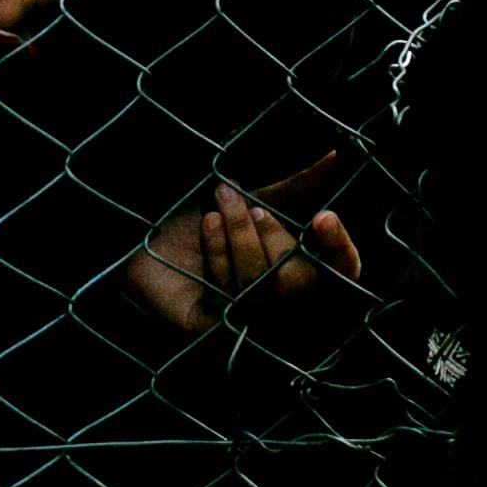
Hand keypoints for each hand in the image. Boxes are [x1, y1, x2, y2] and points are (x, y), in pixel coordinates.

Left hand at [123, 151, 364, 333]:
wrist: (145, 244)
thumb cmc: (202, 226)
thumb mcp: (252, 201)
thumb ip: (294, 188)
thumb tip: (334, 157)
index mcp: (297, 273)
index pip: (341, 275)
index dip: (339, 250)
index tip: (324, 216)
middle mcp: (278, 305)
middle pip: (300, 281)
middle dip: (272, 234)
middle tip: (247, 206)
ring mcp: (247, 322)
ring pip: (262, 284)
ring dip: (240, 235)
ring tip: (220, 203)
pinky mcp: (213, 330)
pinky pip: (227, 296)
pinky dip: (219, 251)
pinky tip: (208, 224)